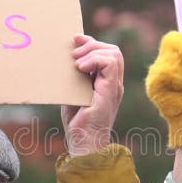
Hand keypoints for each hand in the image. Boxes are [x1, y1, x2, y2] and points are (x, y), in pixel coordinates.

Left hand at [61, 34, 123, 155]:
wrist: (84, 142)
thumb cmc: (78, 122)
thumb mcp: (74, 92)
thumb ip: (76, 77)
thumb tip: (67, 58)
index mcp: (107, 82)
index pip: (107, 53)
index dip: (92, 42)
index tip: (74, 40)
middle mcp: (114, 83)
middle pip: (113, 49)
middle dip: (92, 44)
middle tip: (73, 54)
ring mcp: (114, 86)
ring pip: (114, 53)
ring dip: (92, 52)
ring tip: (76, 63)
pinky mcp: (110, 91)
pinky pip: (110, 64)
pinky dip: (94, 60)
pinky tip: (80, 68)